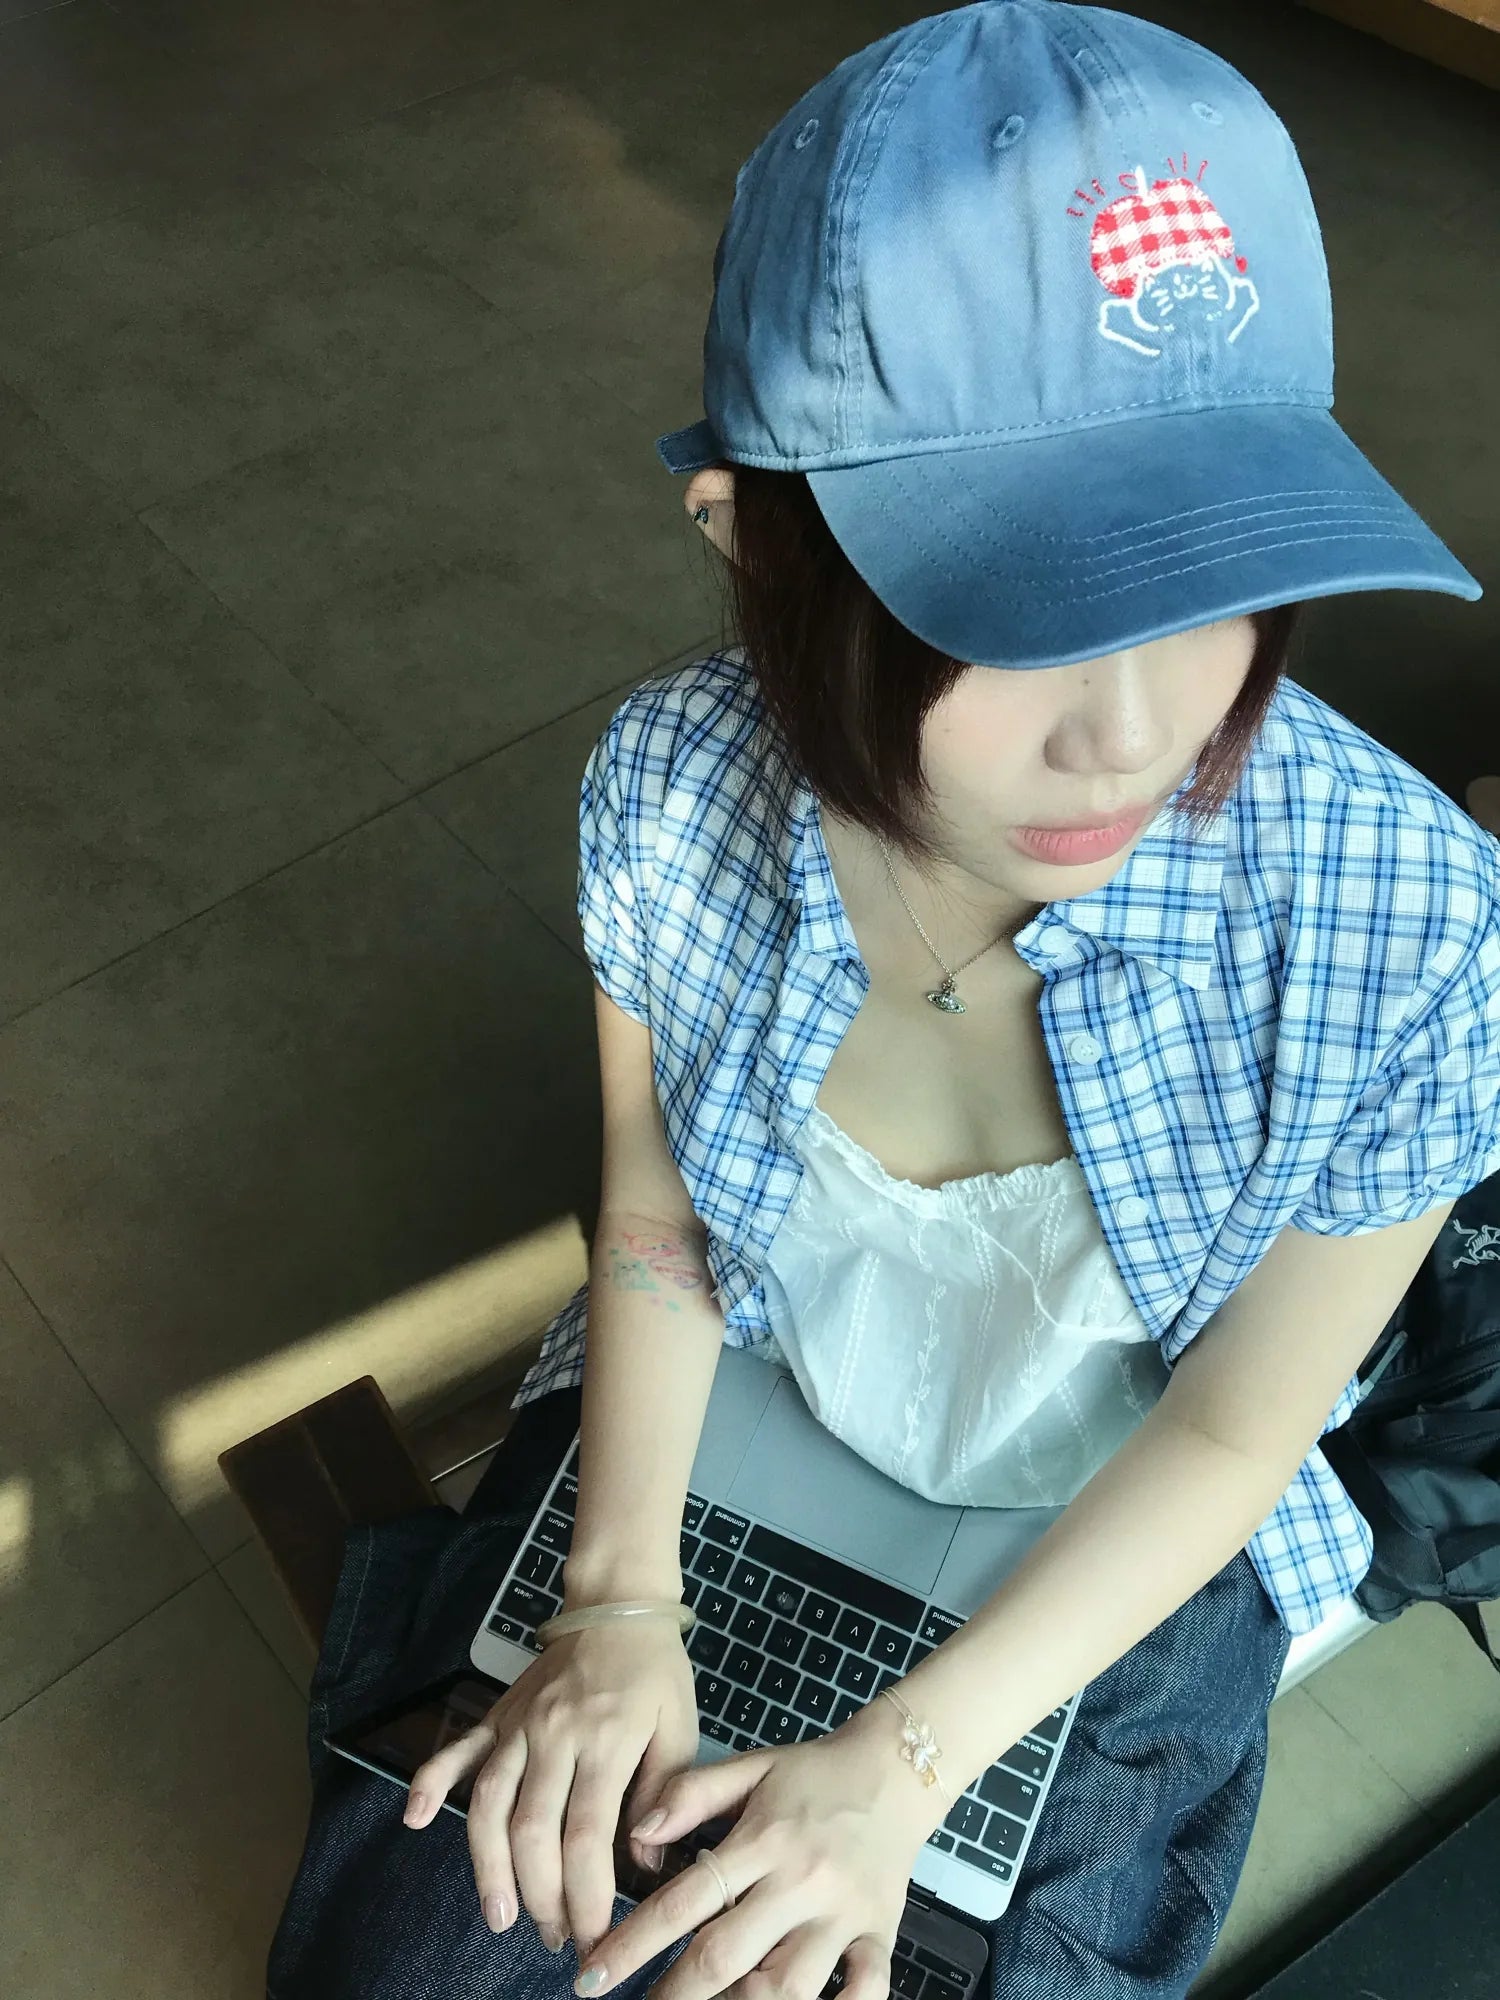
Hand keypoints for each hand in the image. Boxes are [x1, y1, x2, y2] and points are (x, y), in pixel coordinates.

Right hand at [402, 1616, 701, 1956]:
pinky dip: (429, 1780)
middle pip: (532, 1829)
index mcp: (607, 1738)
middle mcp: (555, 1732)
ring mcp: (520, 1722)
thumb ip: (663, 1793)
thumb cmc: (656, 1671)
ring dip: (489, 1866)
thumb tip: (643, 1862)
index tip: (594, 1939)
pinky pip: (458, 1748)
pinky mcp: (498, 1714)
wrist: (619, 1604)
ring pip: (490, 1801)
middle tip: (555, 1938)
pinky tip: (413, 1818)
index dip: (586, 1896)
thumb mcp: (680, 1727)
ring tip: (500, 1916)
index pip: (588, 1834)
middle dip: (541, 1896)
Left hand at [570, 1720, 941, 1999]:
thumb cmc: (815, 1772)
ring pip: (790, 1983)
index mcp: (763, 1839)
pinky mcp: (881, 1931)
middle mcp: (800, 1880)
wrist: (898, 1766)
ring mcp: (843, 1912)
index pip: (686, 1900)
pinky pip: (867, 1986)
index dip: (633, 1943)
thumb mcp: (750, 1767)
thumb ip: (691, 1794)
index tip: (594, 1975)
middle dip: (673, 1993)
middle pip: (727, 1954)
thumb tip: (638, 1832)